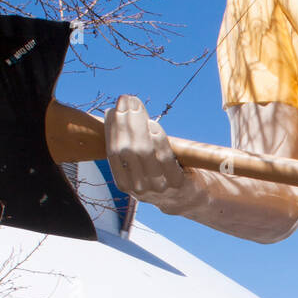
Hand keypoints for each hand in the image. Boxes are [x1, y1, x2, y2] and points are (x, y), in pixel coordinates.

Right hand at [104, 95, 203, 213]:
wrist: (185, 197)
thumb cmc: (160, 173)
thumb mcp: (140, 164)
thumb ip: (129, 144)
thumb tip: (114, 112)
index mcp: (124, 183)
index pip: (113, 152)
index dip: (112, 128)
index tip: (114, 108)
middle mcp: (138, 188)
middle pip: (127, 150)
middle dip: (125, 121)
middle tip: (126, 100)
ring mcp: (158, 187)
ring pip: (144, 151)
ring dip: (139, 124)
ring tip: (136, 106)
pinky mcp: (176, 183)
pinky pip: (165, 157)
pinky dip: (158, 139)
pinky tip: (153, 125)